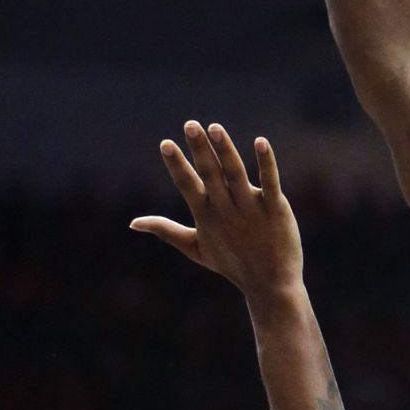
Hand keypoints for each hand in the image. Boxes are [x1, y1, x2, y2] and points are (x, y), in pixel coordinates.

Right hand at [131, 123, 302, 308]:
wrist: (271, 285)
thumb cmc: (232, 264)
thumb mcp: (194, 248)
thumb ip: (165, 230)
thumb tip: (133, 222)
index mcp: (206, 215)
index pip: (187, 185)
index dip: (177, 164)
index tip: (165, 143)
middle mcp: (226, 209)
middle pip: (210, 174)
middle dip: (199, 149)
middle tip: (190, 124)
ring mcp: (251, 208)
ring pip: (235, 174)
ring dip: (226, 150)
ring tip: (216, 128)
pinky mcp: (276, 209)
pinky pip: (271, 182)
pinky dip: (266, 163)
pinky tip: (261, 142)